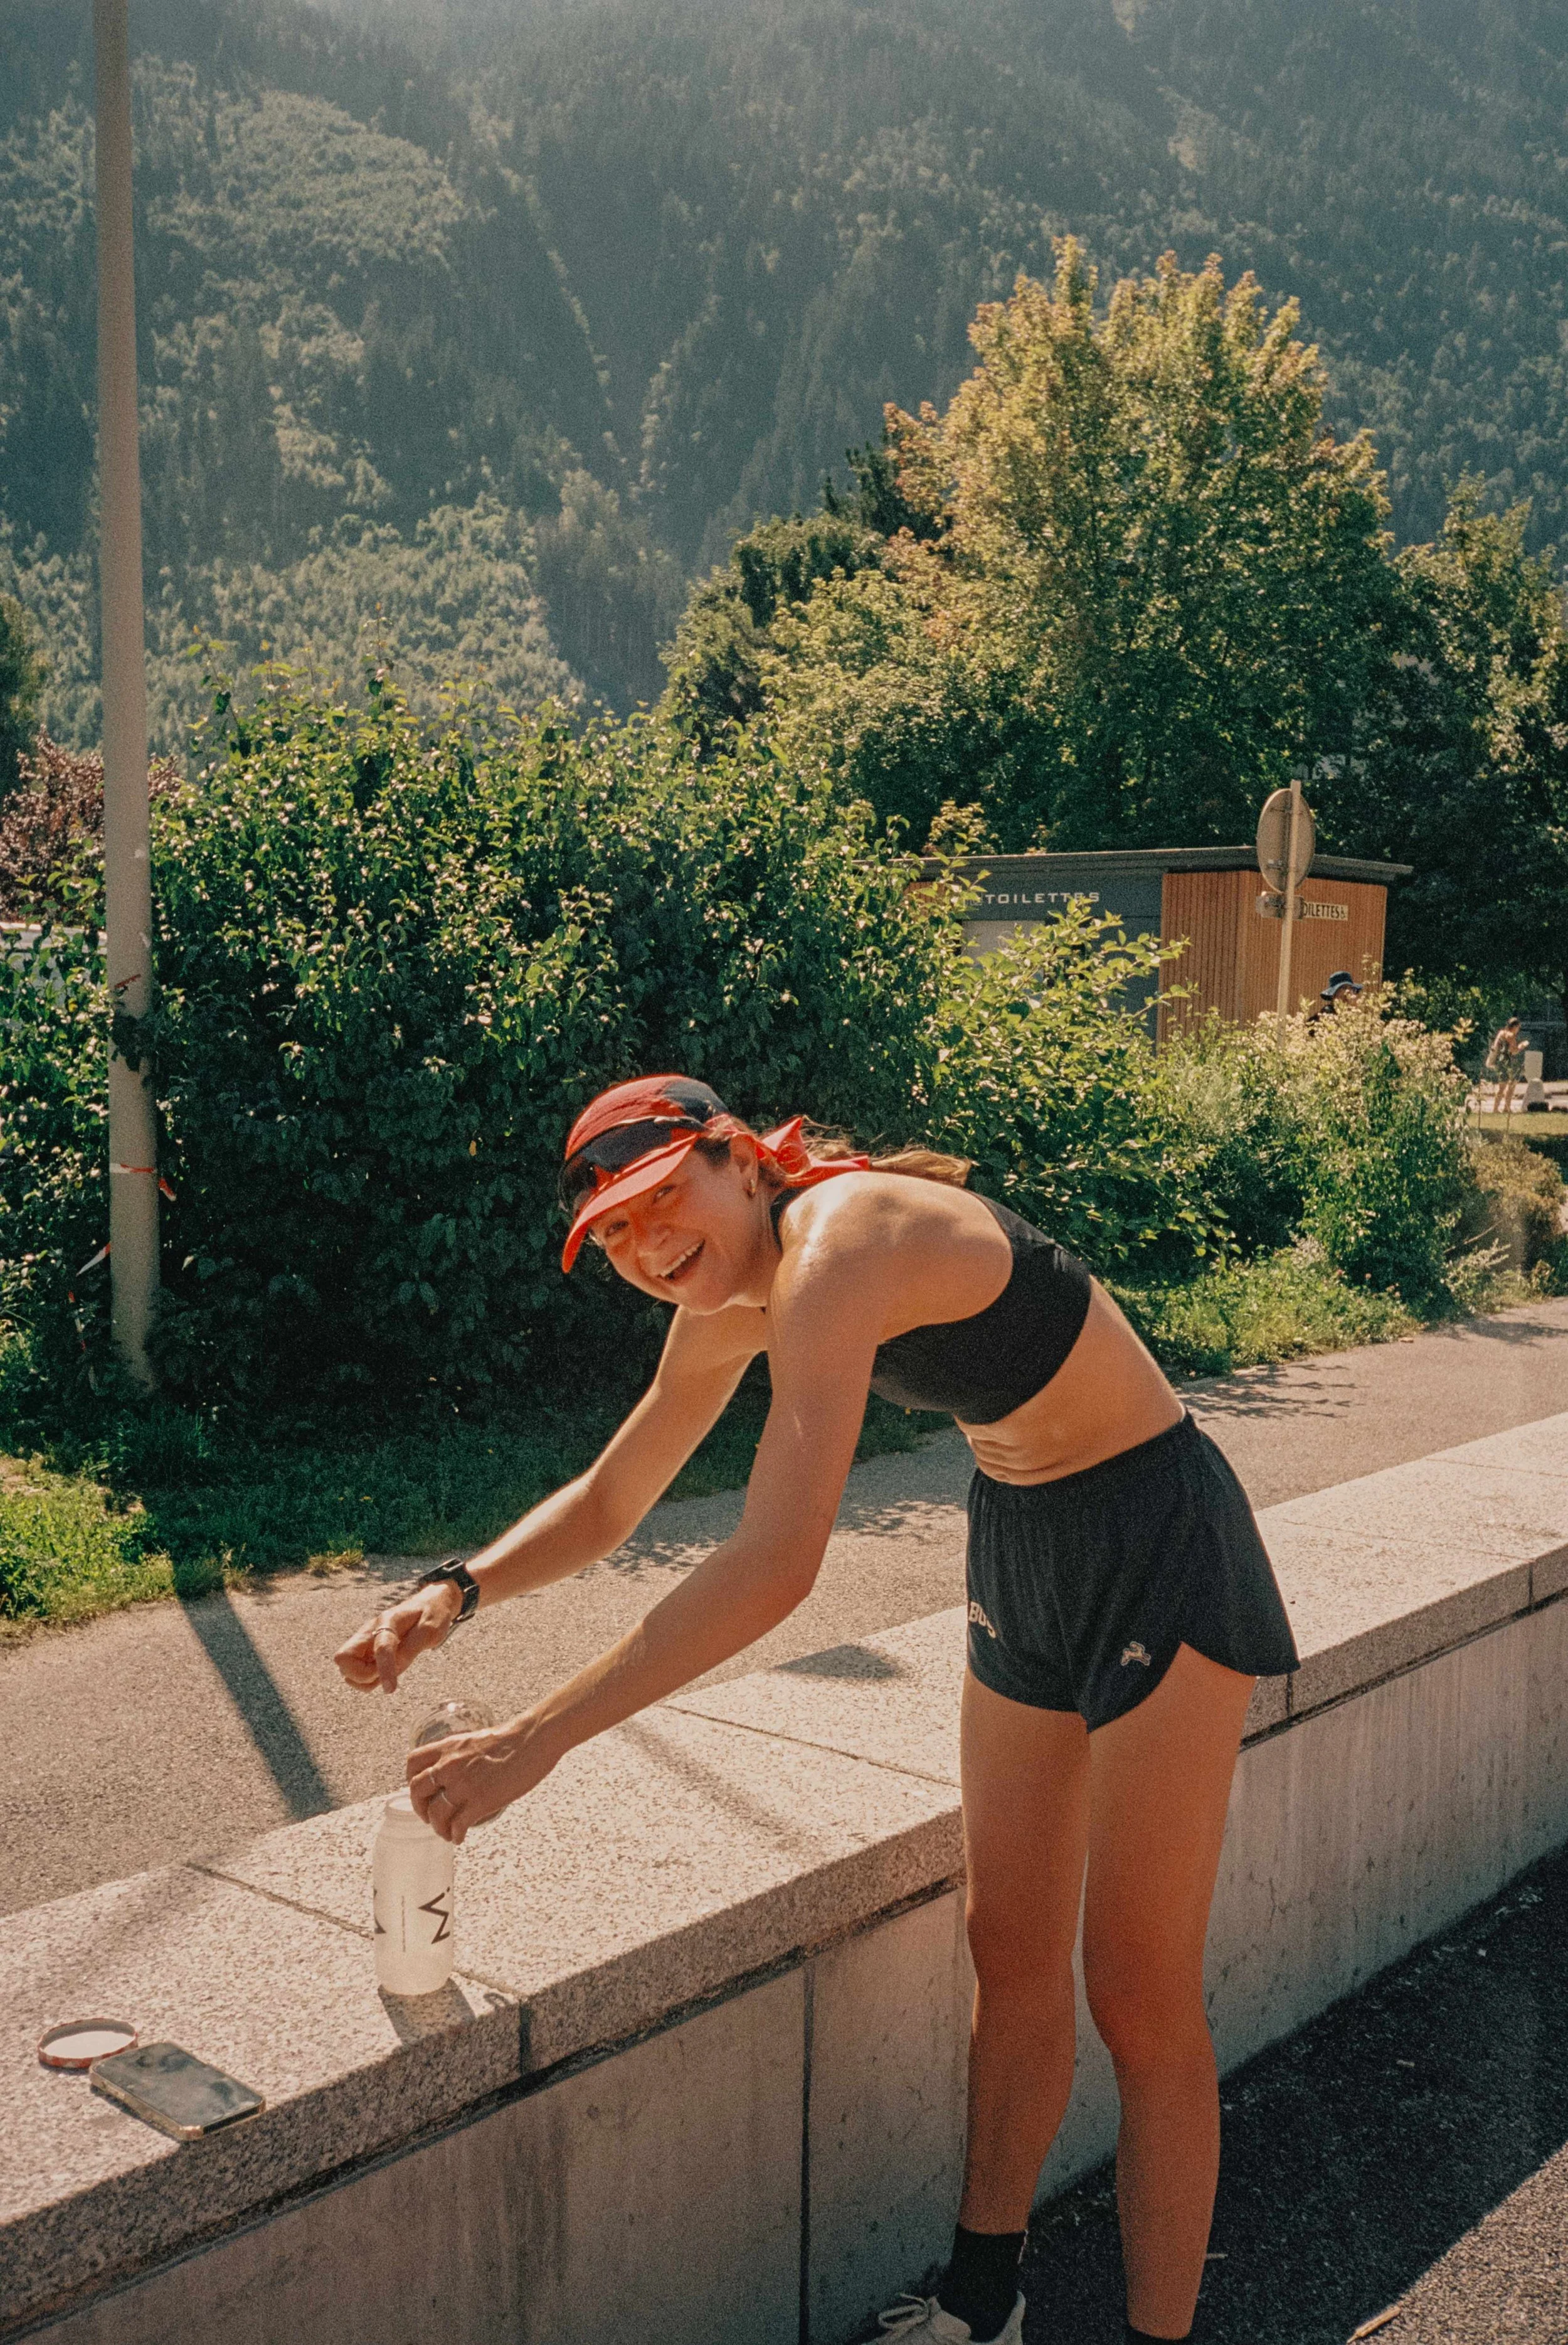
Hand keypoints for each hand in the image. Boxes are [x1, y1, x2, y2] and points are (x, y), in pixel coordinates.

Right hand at [333, 1579, 461, 1693]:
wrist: (429, 1602)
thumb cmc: (431, 1615)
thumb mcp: (430, 1630)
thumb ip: (411, 1649)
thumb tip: (394, 1668)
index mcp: (388, 1620)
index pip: (381, 1647)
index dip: (383, 1670)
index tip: (391, 1689)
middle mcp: (370, 1631)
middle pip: (342, 1658)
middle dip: (361, 1675)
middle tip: (385, 1673)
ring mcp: (365, 1641)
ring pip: (346, 1669)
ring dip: (364, 1679)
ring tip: (387, 1672)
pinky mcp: (367, 1651)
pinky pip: (356, 1672)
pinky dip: (367, 1680)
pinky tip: (383, 1672)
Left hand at [406, 1716, 556, 1844]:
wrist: (533, 1739)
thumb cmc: (512, 1739)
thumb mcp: (475, 1740)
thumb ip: (460, 1756)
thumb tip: (456, 1773)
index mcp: (448, 1747)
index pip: (413, 1763)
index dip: (411, 1780)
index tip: (420, 1792)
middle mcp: (450, 1765)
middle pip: (417, 1791)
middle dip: (420, 1808)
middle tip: (429, 1816)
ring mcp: (464, 1784)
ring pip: (436, 1813)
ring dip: (438, 1827)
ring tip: (446, 1833)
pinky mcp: (481, 1800)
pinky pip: (458, 1825)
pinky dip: (455, 1835)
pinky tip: (459, 1837)